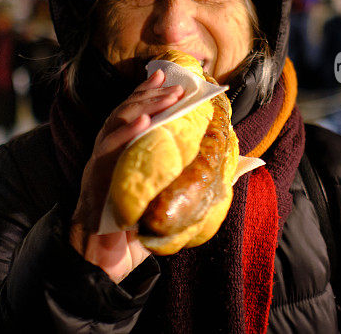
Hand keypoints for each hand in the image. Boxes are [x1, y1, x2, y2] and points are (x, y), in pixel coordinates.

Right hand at [70, 69, 182, 282]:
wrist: (99, 265)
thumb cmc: (133, 232)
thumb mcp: (168, 203)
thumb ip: (199, 182)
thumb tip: (246, 167)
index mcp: (120, 155)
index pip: (131, 116)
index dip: (146, 94)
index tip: (165, 75)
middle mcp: (106, 155)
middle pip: (124, 114)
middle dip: (149, 96)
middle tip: (176, 85)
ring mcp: (98, 166)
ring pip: (115, 125)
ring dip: (142, 107)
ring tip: (166, 96)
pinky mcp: (94, 181)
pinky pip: (107, 152)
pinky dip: (125, 135)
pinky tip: (143, 124)